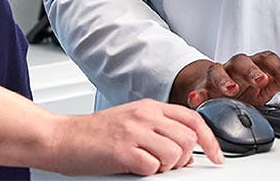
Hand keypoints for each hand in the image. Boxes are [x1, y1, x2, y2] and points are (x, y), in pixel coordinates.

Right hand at [43, 99, 223, 175]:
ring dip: (165, 167)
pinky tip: (132, 168)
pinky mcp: (122, 151)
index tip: (218, 156)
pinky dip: (147, 173)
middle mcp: (144, 116)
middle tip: (164, 164)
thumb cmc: (93, 134)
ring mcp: (134, 132)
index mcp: (148, 107)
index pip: (193, 118)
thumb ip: (158, 130)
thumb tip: (186, 151)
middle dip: (183, 158)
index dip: (211, 139)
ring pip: (175, 154)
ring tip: (146, 165)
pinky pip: (153, 167)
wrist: (61, 137)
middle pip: (188, 139)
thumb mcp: (130, 122)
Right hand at [170, 52, 279, 107]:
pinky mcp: (202, 89)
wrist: (214, 87)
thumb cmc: (242, 86)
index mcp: (253, 65)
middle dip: (253, 71)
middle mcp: (235, 67)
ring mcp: (217, 76)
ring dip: (225, 80)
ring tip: (231, 90)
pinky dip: (197, 94)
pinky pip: (199, 90)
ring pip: (219, 72)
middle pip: (243, 62)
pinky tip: (196, 99)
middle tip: (261, 80)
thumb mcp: (265, 85)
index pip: (267, 60)